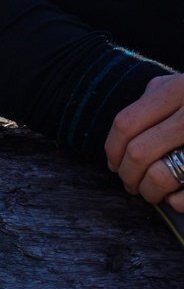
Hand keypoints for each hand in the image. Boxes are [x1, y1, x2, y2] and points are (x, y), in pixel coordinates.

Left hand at [105, 73, 183, 211]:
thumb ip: (156, 98)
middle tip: (129, 184)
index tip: (113, 164)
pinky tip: (175, 199)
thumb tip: (120, 140)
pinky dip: (177, 202)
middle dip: (128, 175)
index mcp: (179, 89)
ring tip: (150, 193)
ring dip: (149, 191)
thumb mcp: (183, 86)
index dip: (112, 148)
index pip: (126, 123)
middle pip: (139, 152)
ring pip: (162, 175)